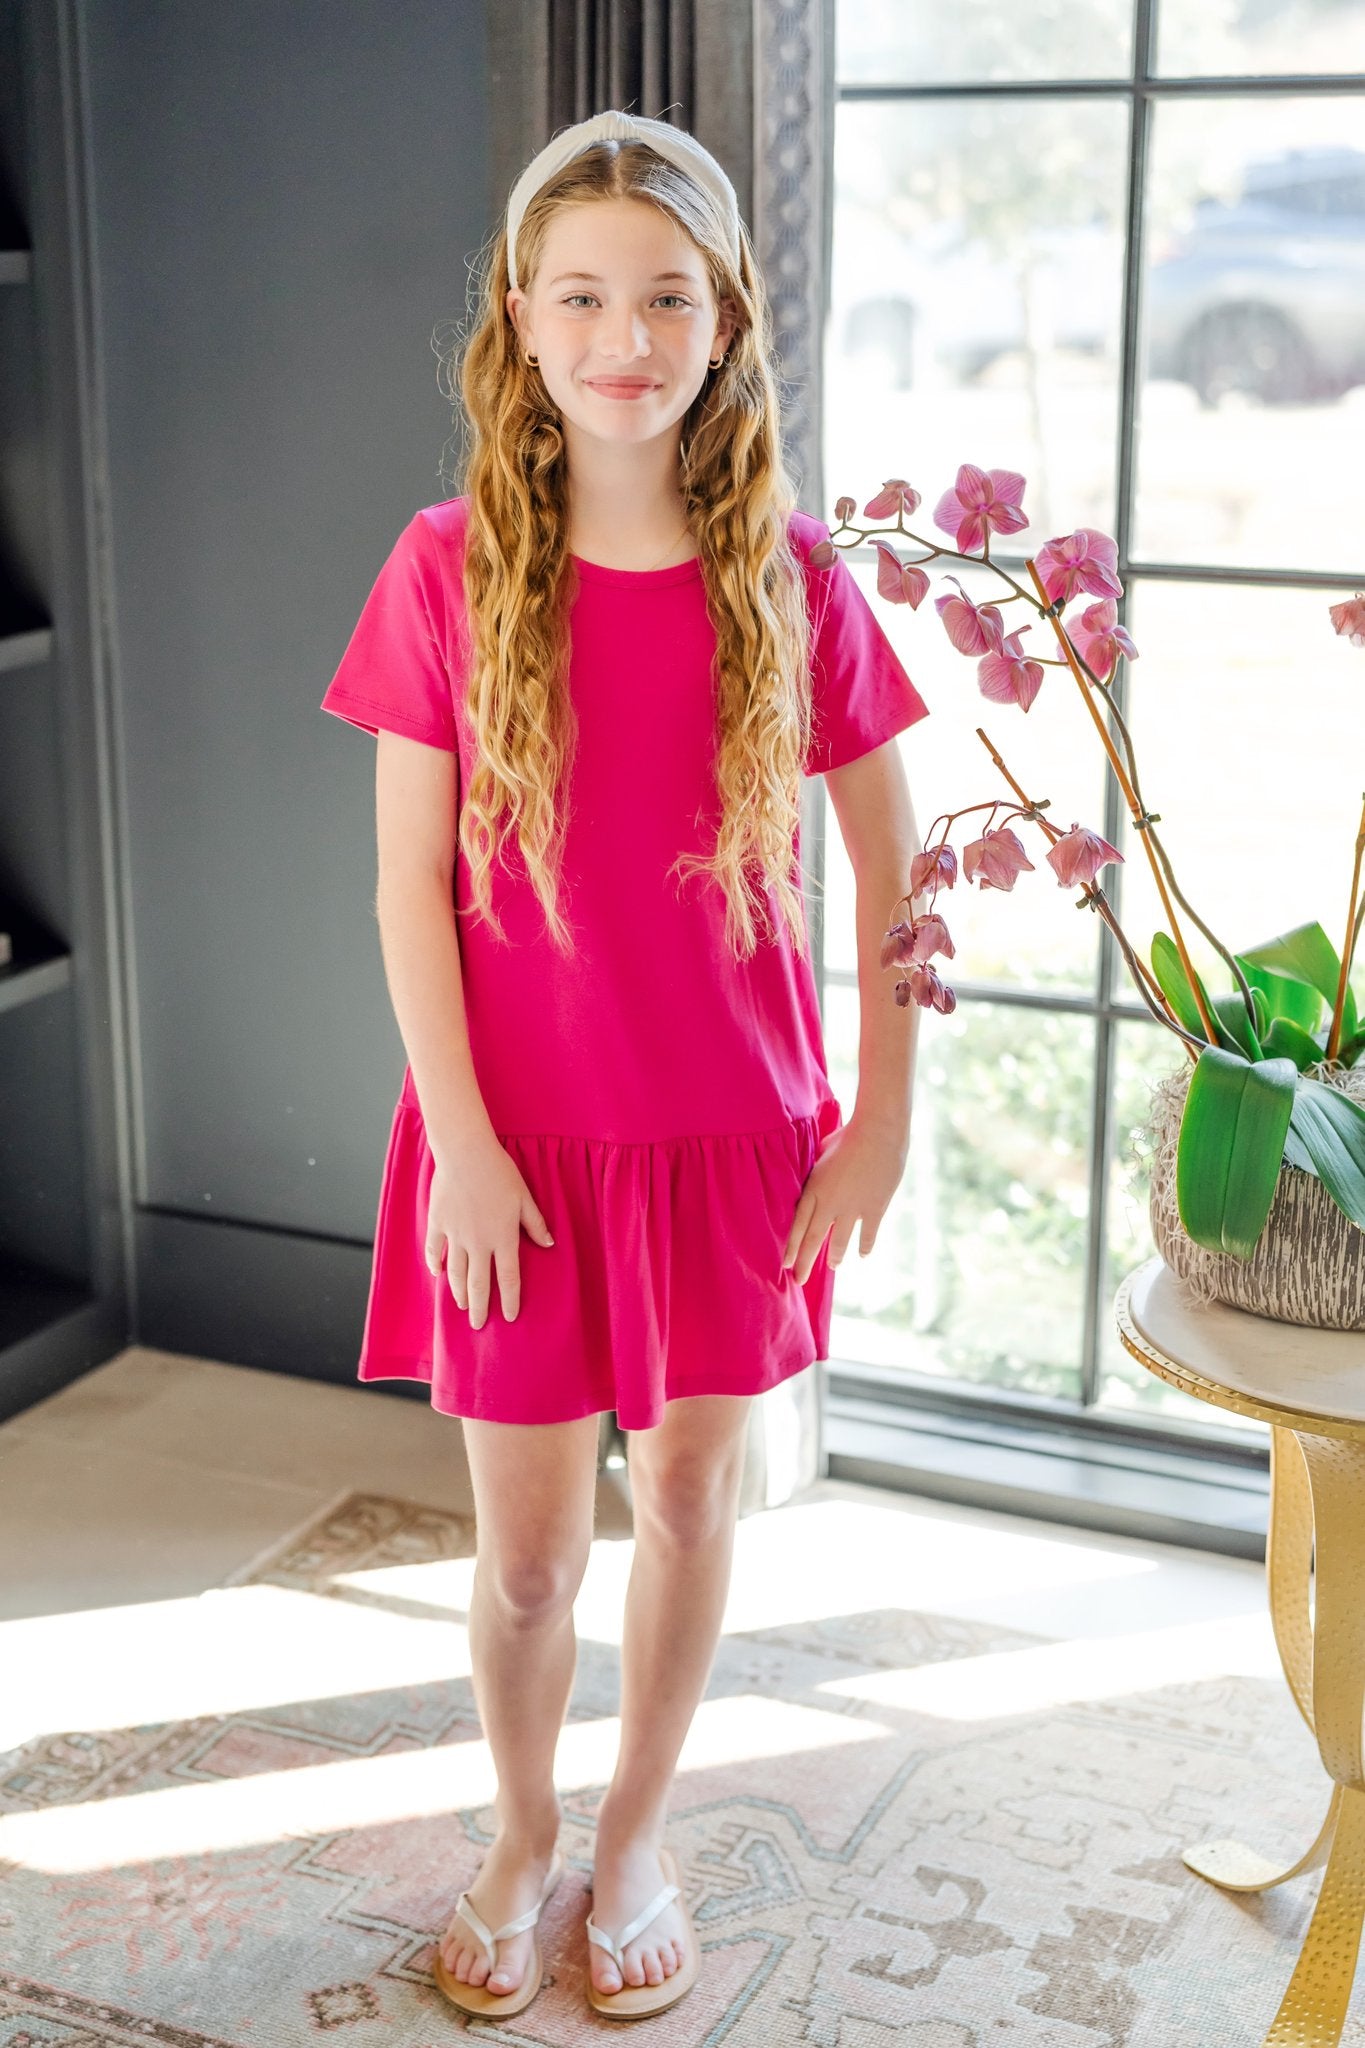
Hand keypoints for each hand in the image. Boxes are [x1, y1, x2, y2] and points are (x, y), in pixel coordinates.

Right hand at [425, 1131, 554, 1328]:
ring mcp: (456, 1235)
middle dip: (480, 1308)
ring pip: (456, 1273)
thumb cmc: (499, 1172)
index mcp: (503, 1238)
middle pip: (479, 1285)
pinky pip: (435, 1251)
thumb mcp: (524, 1197)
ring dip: (459, 1292)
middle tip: (479, 1325)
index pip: (509, 1278)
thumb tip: (549, 1244)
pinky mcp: (438, 1224)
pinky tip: (438, 1274)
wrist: (465, 1154)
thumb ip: (535, 1223)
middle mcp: (479, 1243)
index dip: (510, 1299)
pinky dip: (436, 1265)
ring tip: (462, 1306)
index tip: (510, 1316)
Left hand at [781, 1115, 908, 1285]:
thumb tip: (810, 1176)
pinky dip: (865, 1246)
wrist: (879, 1131)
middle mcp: (830, 1203)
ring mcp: (853, 1208)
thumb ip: (815, 1171)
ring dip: (836, 1256)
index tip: (785, 1265)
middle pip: (814, 1239)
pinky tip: (862, 1255)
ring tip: (834, 1266)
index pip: (797, 1226)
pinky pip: (868, 1234)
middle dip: (805, 1262)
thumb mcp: (820, 1153)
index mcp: (814, 1189)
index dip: (791, 1248)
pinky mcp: (875, 1208)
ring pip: (840, 1241)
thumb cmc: (847, 1136)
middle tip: (799, 1280)